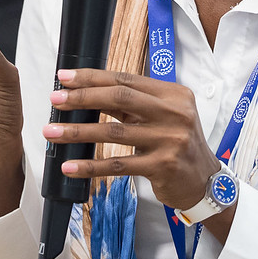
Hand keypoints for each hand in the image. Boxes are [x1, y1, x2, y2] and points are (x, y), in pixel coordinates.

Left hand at [41, 68, 223, 227]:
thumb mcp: (162, 117)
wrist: (205, 181)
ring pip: (113, 132)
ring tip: (52, 132)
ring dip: (77, 132)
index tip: (65, 77)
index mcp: (173, 94)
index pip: (126, 80)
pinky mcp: (162, 166)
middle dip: (82, 97)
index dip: (92, 77)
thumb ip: (132, 105)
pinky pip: (118, 165)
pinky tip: (70, 166)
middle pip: (119, 98)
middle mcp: (174, 113)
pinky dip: (90, 166)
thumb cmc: (177, 145)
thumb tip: (87, 92)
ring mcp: (169, 140)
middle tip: (56, 99)